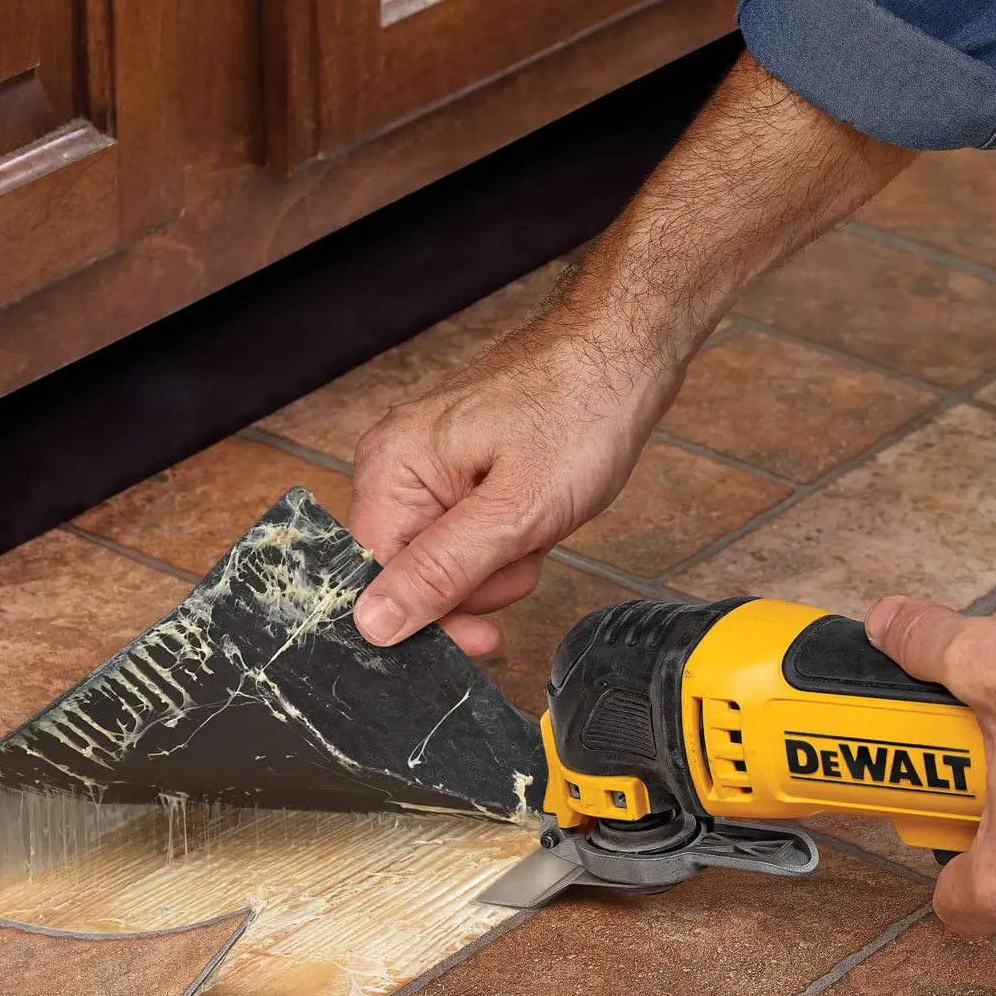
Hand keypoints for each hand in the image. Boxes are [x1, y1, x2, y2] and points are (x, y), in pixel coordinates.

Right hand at [348, 323, 678, 653]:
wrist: (623, 357)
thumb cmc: (579, 413)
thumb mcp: (516, 511)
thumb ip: (443, 572)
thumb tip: (373, 623)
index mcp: (391, 472)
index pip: (371, 581)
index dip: (426, 619)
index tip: (480, 637)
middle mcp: (397, 471)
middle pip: (414, 579)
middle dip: (479, 584)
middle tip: (526, 549)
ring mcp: (430, 474)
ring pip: (452, 567)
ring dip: (504, 564)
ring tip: (540, 523)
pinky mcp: (464, 478)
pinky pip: (476, 541)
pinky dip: (514, 543)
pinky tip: (541, 518)